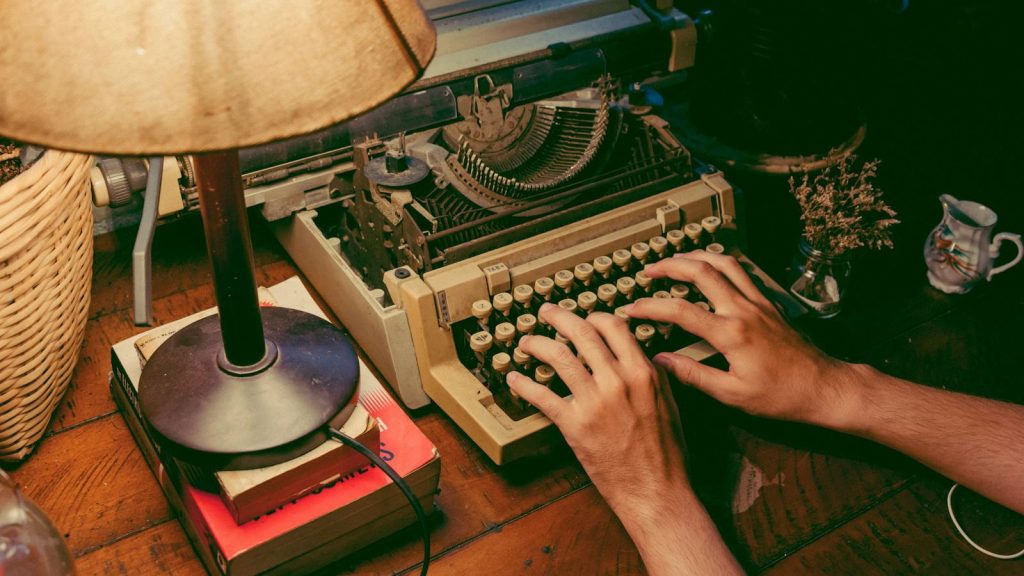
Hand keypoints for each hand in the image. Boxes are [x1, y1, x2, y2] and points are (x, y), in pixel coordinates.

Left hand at [508, 304, 689, 512]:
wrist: (656, 490)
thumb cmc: (665, 453)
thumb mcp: (668, 403)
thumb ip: (653, 376)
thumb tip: (644, 357)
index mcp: (642, 372)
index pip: (613, 326)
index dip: (594, 317)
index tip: (584, 318)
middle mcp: (618, 380)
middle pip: (581, 332)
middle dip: (558, 317)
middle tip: (546, 313)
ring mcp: (594, 401)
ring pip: (558, 356)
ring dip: (537, 344)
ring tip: (526, 342)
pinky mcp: (574, 425)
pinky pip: (542, 396)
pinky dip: (523, 384)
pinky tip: (514, 379)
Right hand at [624, 250, 853, 426]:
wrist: (823, 388)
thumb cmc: (781, 396)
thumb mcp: (731, 394)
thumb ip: (692, 375)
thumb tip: (660, 361)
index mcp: (731, 334)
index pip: (680, 310)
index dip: (650, 307)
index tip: (632, 309)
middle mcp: (744, 310)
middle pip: (700, 272)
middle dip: (669, 267)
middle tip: (649, 271)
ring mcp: (758, 303)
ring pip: (723, 264)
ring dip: (696, 257)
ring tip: (676, 260)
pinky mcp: (769, 304)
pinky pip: (743, 272)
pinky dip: (722, 263)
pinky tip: (712, 266)